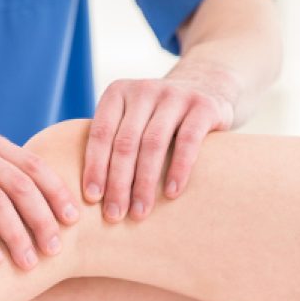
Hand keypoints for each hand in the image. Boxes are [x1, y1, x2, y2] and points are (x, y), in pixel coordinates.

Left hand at [83, 77, 233, 221]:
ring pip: (153, 143)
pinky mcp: (203, 106)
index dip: (95, 166)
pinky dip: (178, 169)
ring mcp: (175, 95)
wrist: (208, 85)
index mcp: (118, 92)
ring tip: (140, 212)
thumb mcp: (134, 117)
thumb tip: (92, 193)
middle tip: (115, 214)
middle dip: (118, 182)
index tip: (93, 198)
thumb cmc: (160, 116)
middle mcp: (144, 90)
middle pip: (125, 142)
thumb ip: (114, 140)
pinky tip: (172, 193)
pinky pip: (188, 141)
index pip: (101, 132)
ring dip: (144, 182)